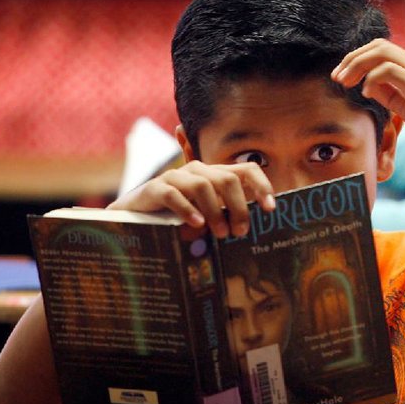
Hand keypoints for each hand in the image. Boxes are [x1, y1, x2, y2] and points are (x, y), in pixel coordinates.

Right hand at [108, 161, 274, 237]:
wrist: (134, 221)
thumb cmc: (177, 221)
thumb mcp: (207, 218)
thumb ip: (226, 217)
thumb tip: (253, 230)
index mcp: (215, 176)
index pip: (247, 170)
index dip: (262, 186)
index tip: (270, 209)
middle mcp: (197, 171)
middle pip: (227, 179)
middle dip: (238, 207)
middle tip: (240, 232)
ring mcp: (174, 177)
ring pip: (203, 185)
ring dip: (215, 211)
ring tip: (220, 233)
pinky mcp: (154, 188)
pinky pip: (173, 194)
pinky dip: (188, 209)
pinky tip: (196, 224)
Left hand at [332, 39, 404, 170]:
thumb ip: (391, 95)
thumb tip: (368, 86)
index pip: (382, 50)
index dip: (357, 59)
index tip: (341, 78)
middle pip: (378, 45)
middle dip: (352, 58)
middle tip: (336, 78)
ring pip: (381, 52)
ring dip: (356, 65)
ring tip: (343, 82)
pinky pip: (390, 71)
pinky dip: (372, 78)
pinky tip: (366, 93)